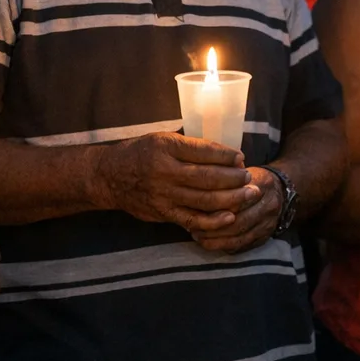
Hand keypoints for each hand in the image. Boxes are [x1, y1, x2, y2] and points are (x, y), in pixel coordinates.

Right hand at [94, 133, 259, 234]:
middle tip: (250, 178)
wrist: (110, 176)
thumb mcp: (162, 139)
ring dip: (231, 199)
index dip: (226, 155)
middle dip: (234, 178)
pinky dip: (213, 220)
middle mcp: (164, 170)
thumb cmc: (141, 153)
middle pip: (207, 177)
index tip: (241, 157)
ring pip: (204, 199)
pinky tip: (230, 216)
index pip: (203, 151)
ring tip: (248, 195)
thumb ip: (189, 147)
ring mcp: (163, 194)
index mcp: (165, 147)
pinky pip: (192, 219)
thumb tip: (224, 154)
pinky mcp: (163, 213)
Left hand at [192, 166, 282, 253]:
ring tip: (198, 237)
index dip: (216, 207)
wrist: (280, 189)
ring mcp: (268, 224)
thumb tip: (199, 185)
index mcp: (262, 185)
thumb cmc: (252, 179)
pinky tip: (211, 243)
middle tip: (193, 228)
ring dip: (217, 240)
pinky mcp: (265, 237)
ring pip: (240, 238)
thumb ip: (226, 179)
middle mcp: (268, 206)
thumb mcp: (242, 171)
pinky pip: (244, 246)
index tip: (196, 209)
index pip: (237, 200)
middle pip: (239, 222)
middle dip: (214, 228)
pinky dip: (225, 247)